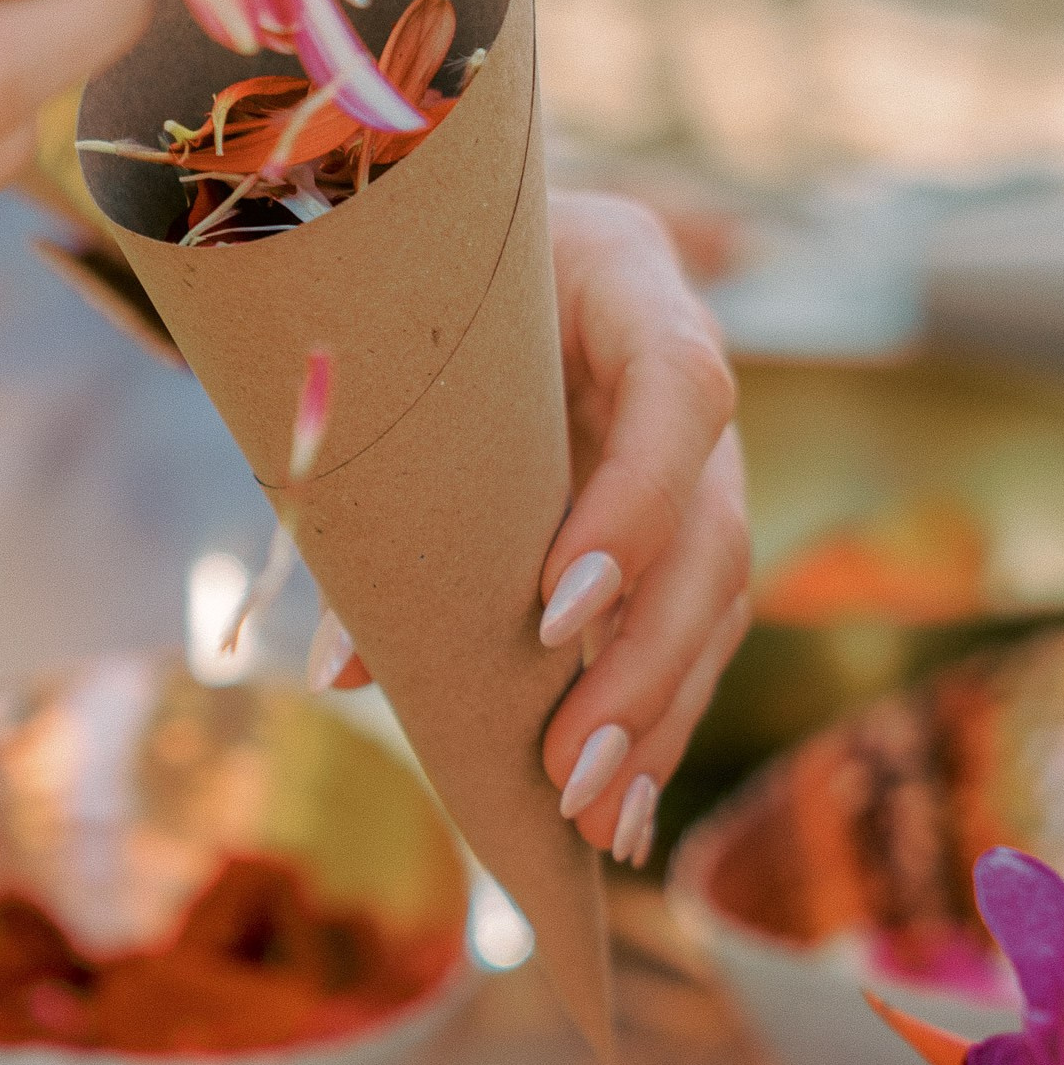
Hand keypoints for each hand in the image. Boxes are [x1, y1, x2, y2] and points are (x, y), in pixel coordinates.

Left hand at [311, 193, 747, 868]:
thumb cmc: (409, 286)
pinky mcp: (681, 526)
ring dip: (656, 719)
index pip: (680, 388)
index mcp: (627, 277)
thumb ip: (373, 489)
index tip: (554, 605)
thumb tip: (346, 670)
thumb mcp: (394, 351)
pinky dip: (656, 725)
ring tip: (594, 819)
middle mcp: (686, 371)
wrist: (446, 245)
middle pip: (713, 530)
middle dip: (644, 663)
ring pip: (718, 599)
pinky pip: (694, 635)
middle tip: (570, 766)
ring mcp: (698, 456)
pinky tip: (623, 815)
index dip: (634, 504)